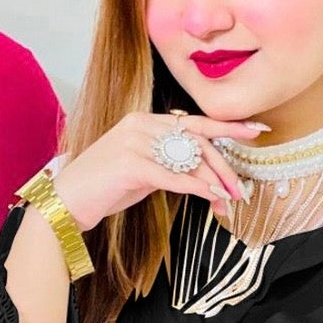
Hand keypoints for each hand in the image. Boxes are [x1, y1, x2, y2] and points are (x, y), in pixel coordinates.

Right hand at [53, 110, 266, 232]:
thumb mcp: (141, 170)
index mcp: (143, 120)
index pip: (193, 122)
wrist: (66, 202)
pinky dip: (197, 188)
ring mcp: (134, 143)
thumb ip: (168, 164)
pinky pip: (175, 177)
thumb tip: (203, 176)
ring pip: (189, 160)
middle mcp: (140, 125)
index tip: (256, 131)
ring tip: (230, 200)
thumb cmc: (103, 189)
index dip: (227, 127)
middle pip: (196, 142)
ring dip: (214, 182)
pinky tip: (212, 198)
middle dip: (224, 167)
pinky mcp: (131, 165)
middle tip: (241, 190)